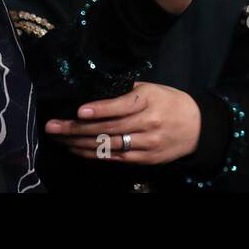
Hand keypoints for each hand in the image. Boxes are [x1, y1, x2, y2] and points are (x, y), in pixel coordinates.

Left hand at [45, 82, 201, 165]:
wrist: (197, 127)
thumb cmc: (169, 102)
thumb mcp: (151, 89)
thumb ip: (126, 92)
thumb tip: (93, 91)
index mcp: (149, 100)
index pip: (122, 106)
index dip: (100, 109)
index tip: (79, 111)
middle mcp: (148, 123)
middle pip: (108, 128)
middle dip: (76, 129)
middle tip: (52, 127)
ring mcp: (146, 143)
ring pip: (107, 145)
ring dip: (79, 143)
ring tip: (58, 138)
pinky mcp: (145, 159)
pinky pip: (114, 158)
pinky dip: (93, 154)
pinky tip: (77, 149)